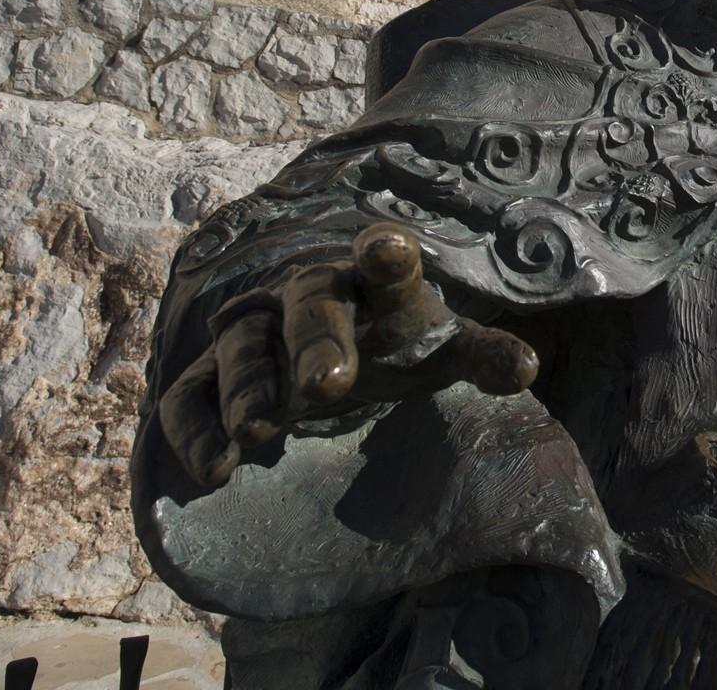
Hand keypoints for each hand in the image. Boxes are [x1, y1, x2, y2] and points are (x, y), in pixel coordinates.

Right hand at [158, 223, 539, 487]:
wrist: (326, 344)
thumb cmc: (395, 340)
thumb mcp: (442, 348)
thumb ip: (484, 355)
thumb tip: (529, 367)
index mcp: (372, 283)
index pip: (383, 266)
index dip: (386, 257)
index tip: (389, 247)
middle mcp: (305, 296)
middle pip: (307, 308)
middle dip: (315, 342)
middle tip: (328, 385)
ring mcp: (252, 331)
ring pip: (241, 347)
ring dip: (248, 387)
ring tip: (262, 431)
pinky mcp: (208, 374)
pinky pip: (188, 395)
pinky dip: (196, 430)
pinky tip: (215, 469)